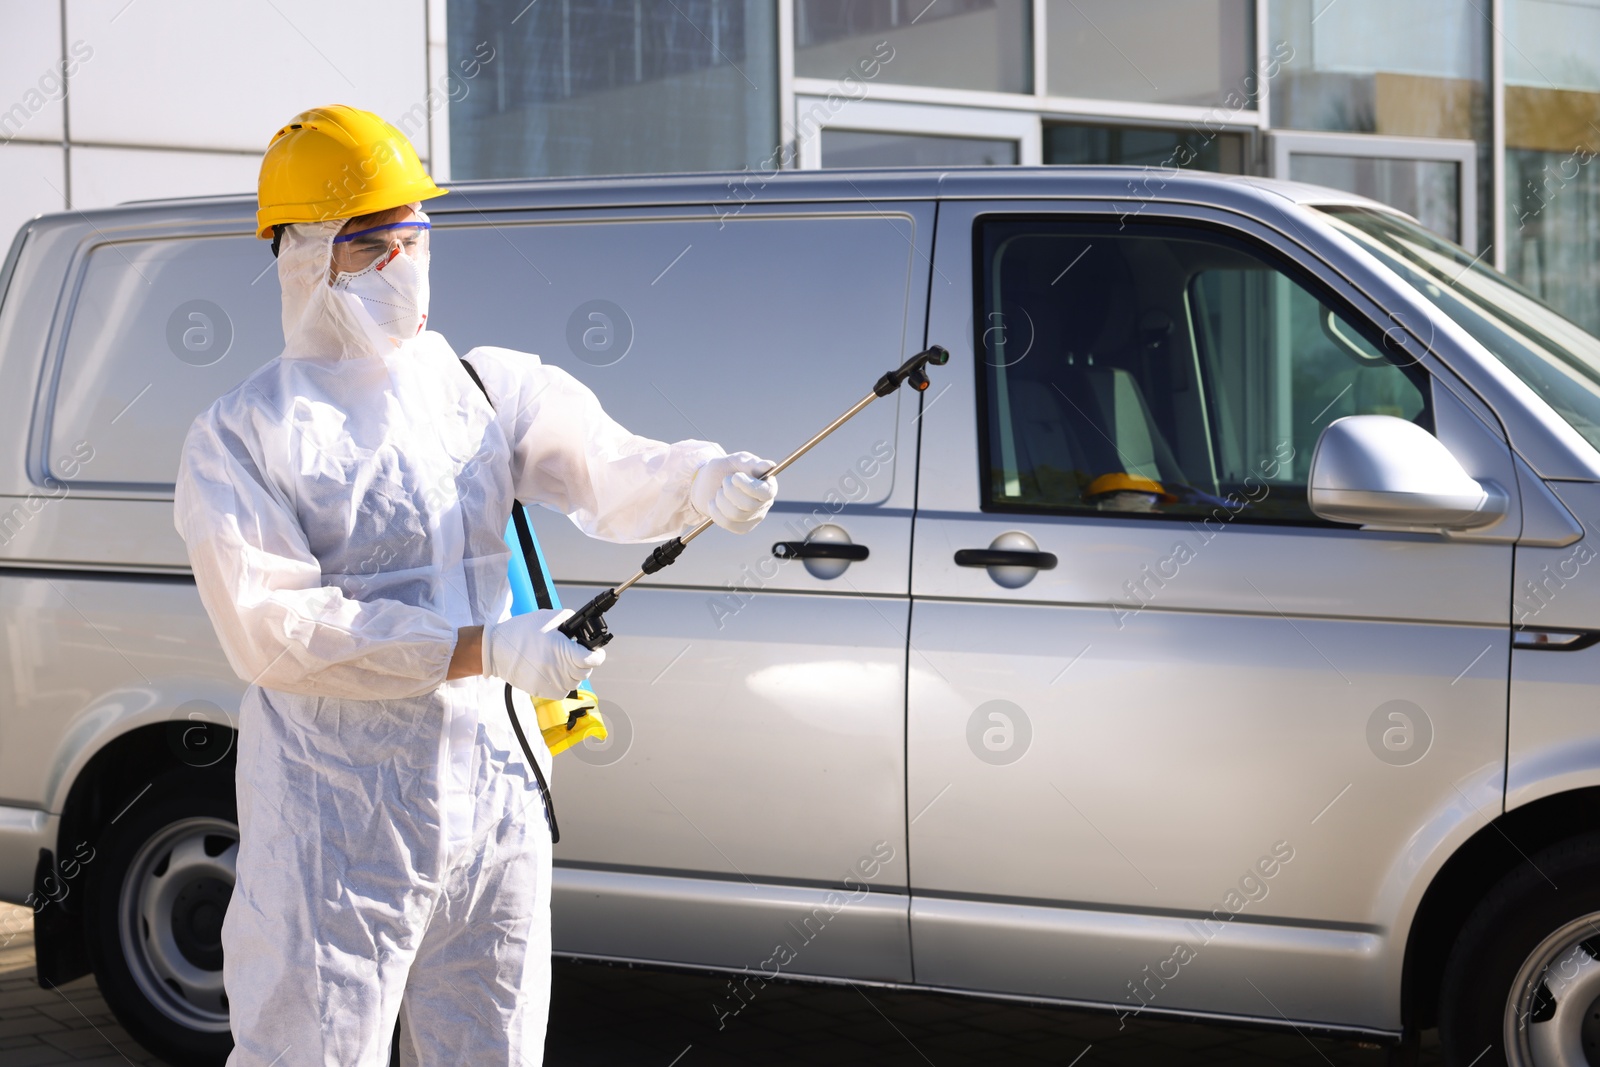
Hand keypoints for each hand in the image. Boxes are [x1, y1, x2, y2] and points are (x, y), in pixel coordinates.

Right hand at [482, 609, 604, 698]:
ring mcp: (550, 682)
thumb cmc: (522, 631)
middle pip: (585, 672)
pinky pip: (563, 691)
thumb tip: (584, 628)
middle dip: (583, 662)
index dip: (597, 655)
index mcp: (561, 650)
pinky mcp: (542, 691)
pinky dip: (563, 682)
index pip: (591, 660)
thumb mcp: (549, 617)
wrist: (497, 650)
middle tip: (574, 653)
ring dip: (573, 673)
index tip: (596, 652)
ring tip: (561, 661)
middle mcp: (557, 669)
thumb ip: (571, 621)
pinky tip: (554, 671)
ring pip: (575, 683)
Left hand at [691, 451, 777, 533]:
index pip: (767, 492)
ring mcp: (754, 517)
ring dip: (721, 500)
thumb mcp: (737, 460)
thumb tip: (769, 465)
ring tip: (719, 492)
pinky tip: (714, 503)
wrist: (708, 483)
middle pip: (749, 505)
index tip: (735, 477)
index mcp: (768, 485)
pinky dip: (716, 512)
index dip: (750, 487)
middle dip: (730, 491)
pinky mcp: (742, 527)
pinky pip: (728, 524)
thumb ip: (752, 463)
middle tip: (724, 481)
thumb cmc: (726, 468)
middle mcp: (765, 503)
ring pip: (736, 515)